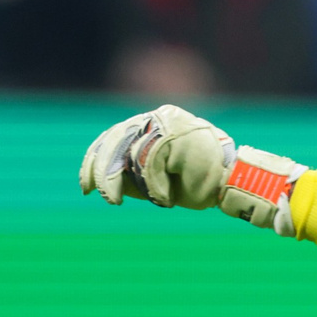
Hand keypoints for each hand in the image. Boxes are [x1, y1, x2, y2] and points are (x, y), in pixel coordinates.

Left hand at [78, 103, 232, 207]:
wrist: (232, 185)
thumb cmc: (196, 184)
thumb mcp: (153, 180)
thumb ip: (129, 174)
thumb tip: (98, 178)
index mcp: (151, 124)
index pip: (114, 138)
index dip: (95, 162)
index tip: (85, 187)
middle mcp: (158, 116)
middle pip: (117, 140)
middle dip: (105, 172)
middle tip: (108, 198)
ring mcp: (168, 121)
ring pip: (133, 152)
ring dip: (143, 184)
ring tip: (159, 199)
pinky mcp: (175, 131)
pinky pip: (151, 161)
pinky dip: (156, 186)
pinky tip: (168, 198)